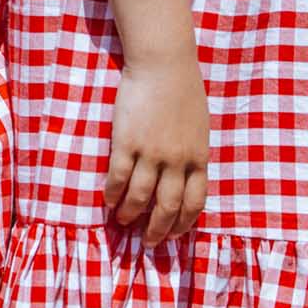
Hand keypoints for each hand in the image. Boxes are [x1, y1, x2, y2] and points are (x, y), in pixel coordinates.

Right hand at [105, 54, 208, 242]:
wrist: (164, 63)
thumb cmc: (184, 88)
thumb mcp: (199, 125)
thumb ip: (193, 150)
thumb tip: (186, 172)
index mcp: (198, 156)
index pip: (195, 202)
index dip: (184, 223)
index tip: (175, 234)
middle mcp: (177, 160)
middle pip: (168, 207)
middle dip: (157, 230)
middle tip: (148, 243)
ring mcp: (151, 153)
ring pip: (140, 197)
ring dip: (130, 214)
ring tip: (123, 222)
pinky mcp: (127, 142)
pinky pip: (118, 178)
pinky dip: (113, 194)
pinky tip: (109, 201)